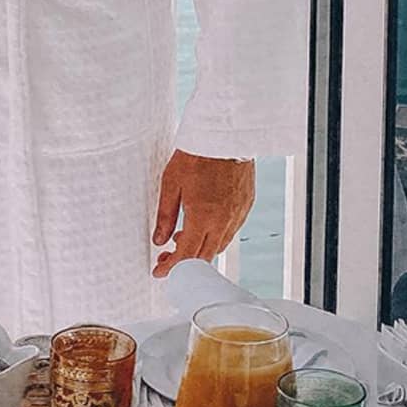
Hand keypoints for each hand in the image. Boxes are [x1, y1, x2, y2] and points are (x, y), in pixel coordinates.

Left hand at [151, 150, 255, 277]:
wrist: (225, 134)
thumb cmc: (197, 154)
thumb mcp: (171, 184)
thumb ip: (165, 216)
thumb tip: (159, 239)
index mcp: (203, 218)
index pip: (186, 256)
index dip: (171, 267)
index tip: (159, 271)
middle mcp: (224, 221)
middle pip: (204, 256)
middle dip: (185, 262)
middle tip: (168, 257)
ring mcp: (238, 213)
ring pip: (220, 245)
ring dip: (201, 248)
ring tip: (184, 236)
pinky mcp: (246, 204)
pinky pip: (232, 230)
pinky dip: (216, 235)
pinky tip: (204, 224)